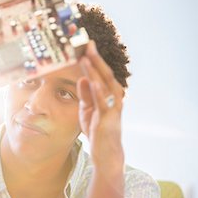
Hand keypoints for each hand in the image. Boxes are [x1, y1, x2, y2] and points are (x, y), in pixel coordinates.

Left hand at [76, 40, 124, 169]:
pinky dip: (98, 91)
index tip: (85, 46)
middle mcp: (114, 99)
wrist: (105, 154)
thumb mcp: (88, 110)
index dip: (94, 60)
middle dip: (97, 59)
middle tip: (88, 43)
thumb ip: (86, 94)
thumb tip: (83, 78)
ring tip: (86, 57)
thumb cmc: (97, 131)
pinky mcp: (108, 119)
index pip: (101, 74)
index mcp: (109, 95)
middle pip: (106, 75)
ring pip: (106, 85)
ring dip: (96, 70)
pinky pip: (104, 102)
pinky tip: (91, 80)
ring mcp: (113, 108)